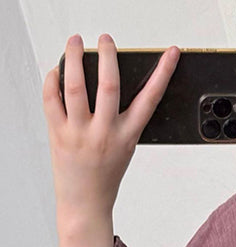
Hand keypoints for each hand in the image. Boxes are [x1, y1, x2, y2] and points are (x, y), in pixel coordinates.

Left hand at [42, 33, 179, 222]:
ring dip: (74, 58)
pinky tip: (56, 71)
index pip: (150, 99)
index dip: (163, 73)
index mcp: (127, 136)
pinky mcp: (58, 134)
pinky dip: (52, 80)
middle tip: (106, 39)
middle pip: (109, 84)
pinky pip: (51, 99)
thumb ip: (120, 118)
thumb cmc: (105, 176)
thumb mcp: (123, 147)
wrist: (85, 205)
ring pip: (75, 86)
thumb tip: (106, 80)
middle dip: (108, 55)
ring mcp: (80, 134)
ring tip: (75, 43)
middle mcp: (105, 133)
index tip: (171, 53)